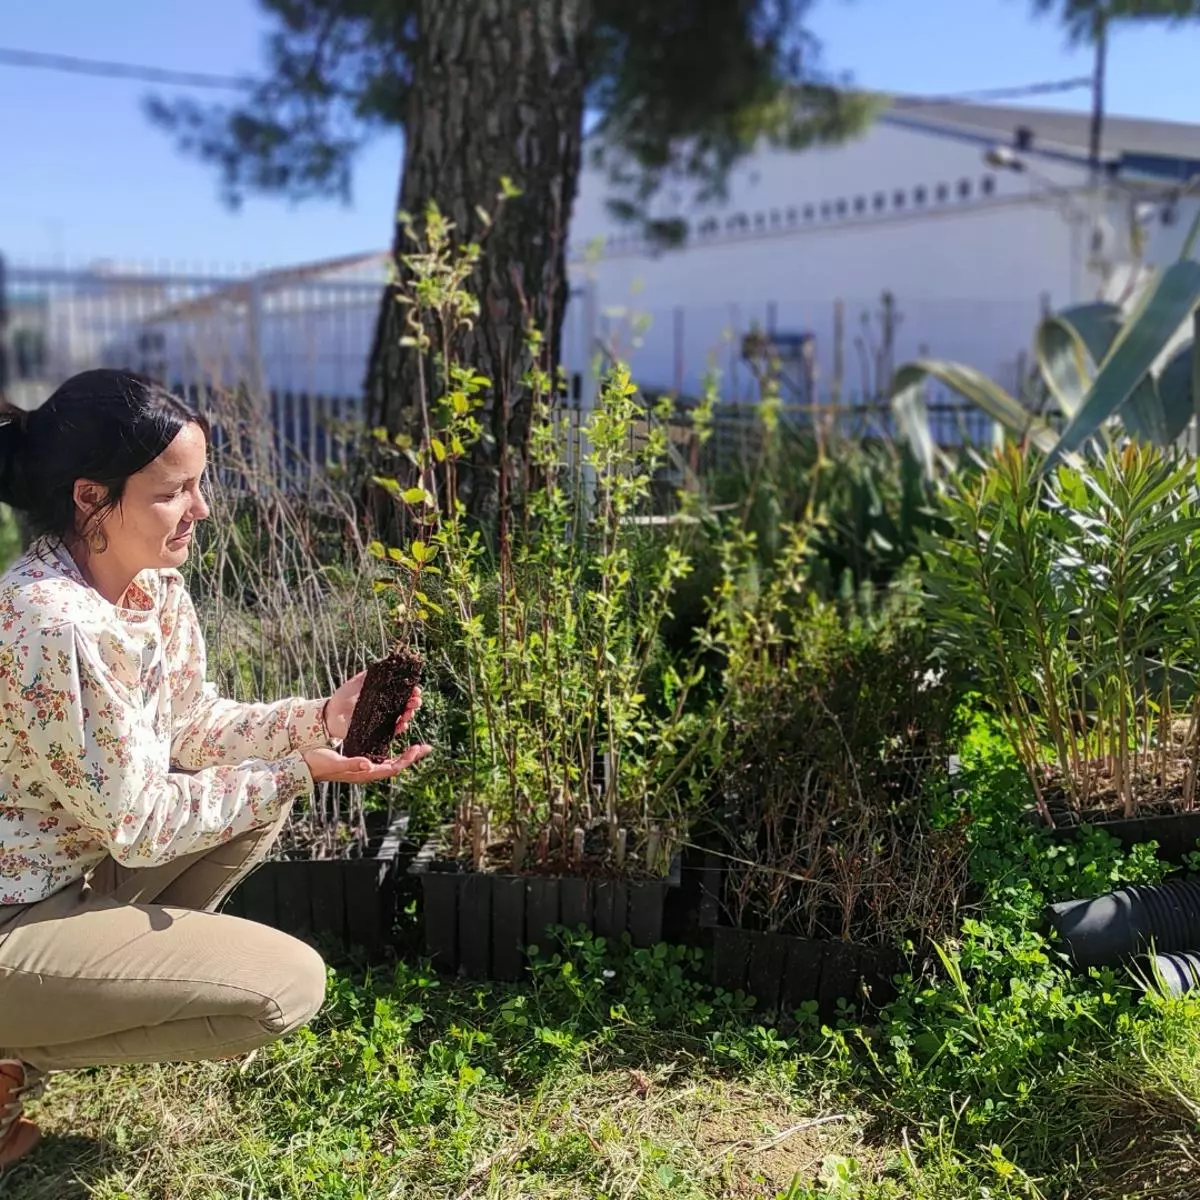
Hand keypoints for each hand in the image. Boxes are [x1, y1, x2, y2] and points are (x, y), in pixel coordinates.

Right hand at [302, 742, 431, 783]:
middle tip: (426, 747)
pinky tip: (394, 741)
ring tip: (417, 746)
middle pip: (394, 766)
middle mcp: (366, 771)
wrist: (302, 766)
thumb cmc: (317, 764)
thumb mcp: (334, 762)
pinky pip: (380, 757)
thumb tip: (368, 764)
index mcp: (363, 773)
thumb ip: (351, 764)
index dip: (406, 760)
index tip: (418, 749)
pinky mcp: (358, 760)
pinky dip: (391, 750)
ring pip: (389, 762)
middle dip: (411, 757)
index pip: (391, 769)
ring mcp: (362, 767)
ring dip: (404, 755)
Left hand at [323, 674, 423, 741]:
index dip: (412, 691)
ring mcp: (384, 720)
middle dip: (414, 703)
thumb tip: (387, 662)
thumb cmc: (344, 696)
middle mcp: (387, 707)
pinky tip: (402, 725)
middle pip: (407, 705)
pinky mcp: (379, 732)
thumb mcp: (358, 681)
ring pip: (403, 718)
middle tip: (416, 701)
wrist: (330, 713)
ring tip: (409, 713)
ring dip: (409, 715)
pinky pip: (393, 731)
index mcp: (385, 695)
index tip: (416, 689)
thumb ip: (371, 673)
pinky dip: (400, 729)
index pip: (403, 692)